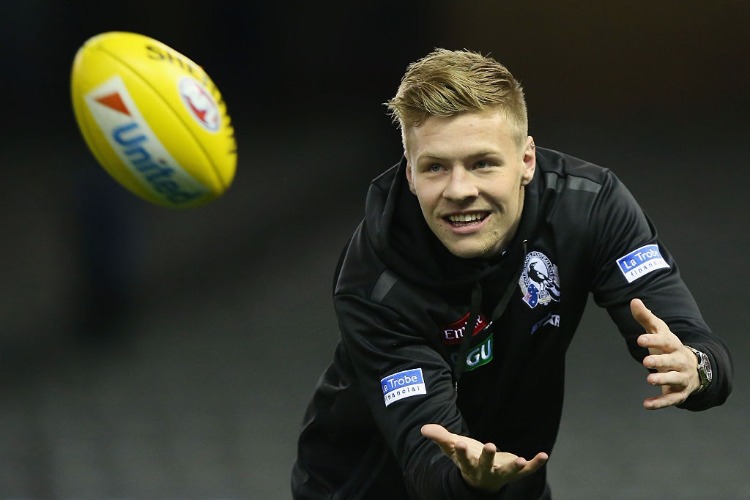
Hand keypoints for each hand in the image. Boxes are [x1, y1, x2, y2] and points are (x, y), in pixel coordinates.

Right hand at [420, 424, 547, 492]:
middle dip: (487, 457)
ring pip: (507, 472)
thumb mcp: (452, 448)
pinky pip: (527, 471)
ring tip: (521, 460)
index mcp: (468, 465)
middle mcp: (484, 472)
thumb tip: (424, 428)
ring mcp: (501, 474)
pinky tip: (543, 455)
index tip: (459, 443)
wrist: (480, 480)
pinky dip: (535, 464)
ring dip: (515, 467)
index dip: (461, 452)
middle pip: (485, 466)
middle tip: (490, 445)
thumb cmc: (466, 459)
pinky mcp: (514, 472)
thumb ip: (440, 437)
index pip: (463, 459)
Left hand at [631, 298, 700, 408]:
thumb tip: (634, 301)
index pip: (665, 341)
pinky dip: (660, 402)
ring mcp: (682, 377)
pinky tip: (647, 404)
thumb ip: (646, 318)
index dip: (653, 340)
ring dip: (663, 380)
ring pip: (674, 379)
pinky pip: (671, 399)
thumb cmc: (669, 347)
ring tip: (649, 380)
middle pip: (672, 361)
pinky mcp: (680, 393)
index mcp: (674, 345)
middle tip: (646, 361)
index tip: (639, 339)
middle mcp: (680, 361)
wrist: (693, 368)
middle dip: (660, 361)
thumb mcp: (659, 332)